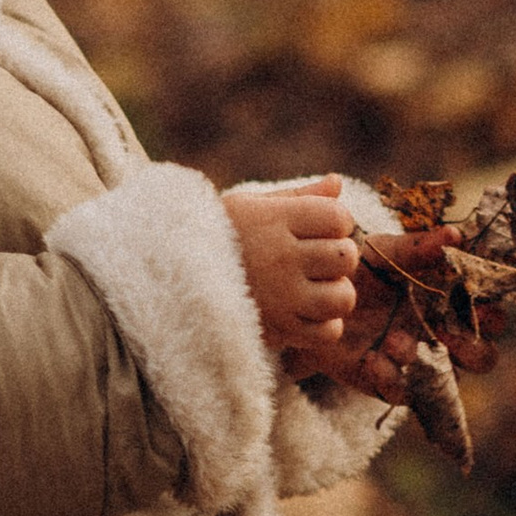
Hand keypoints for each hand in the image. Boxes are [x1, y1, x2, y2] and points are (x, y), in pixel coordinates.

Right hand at [226, 176, 359, 365]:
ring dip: (334, 294)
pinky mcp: (278, 330)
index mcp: (274, 219)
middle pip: (345, 257)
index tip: (318, 229)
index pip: (338, 217)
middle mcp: (280, 257)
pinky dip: (323, 325)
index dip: (337, 222)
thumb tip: (337, 183)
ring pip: (343, 297)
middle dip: (337, 257)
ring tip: (314, 289)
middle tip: (315, 261)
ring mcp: (280, 296)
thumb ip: (298, 197)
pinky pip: (328, 332)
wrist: (169, 277)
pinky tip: (304, 313)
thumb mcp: (250, 206)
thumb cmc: (216, 235)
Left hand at [319, 227, 500, 404]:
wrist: (311, 294)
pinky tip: (371, 359)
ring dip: (426, 361)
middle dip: (474, 350)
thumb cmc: (360, 269)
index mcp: (449, 303)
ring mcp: (416, 361)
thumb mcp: (385, 252)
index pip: (490, 315)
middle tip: (448, 333)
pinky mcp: (386, 381)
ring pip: (446, 379)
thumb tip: (455, 235)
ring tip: (392, 340)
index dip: (492, 313)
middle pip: (483, 357)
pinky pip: (402, 393)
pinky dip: (391, 379)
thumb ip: (418, 248)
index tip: (478, 303)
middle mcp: (440, 336)